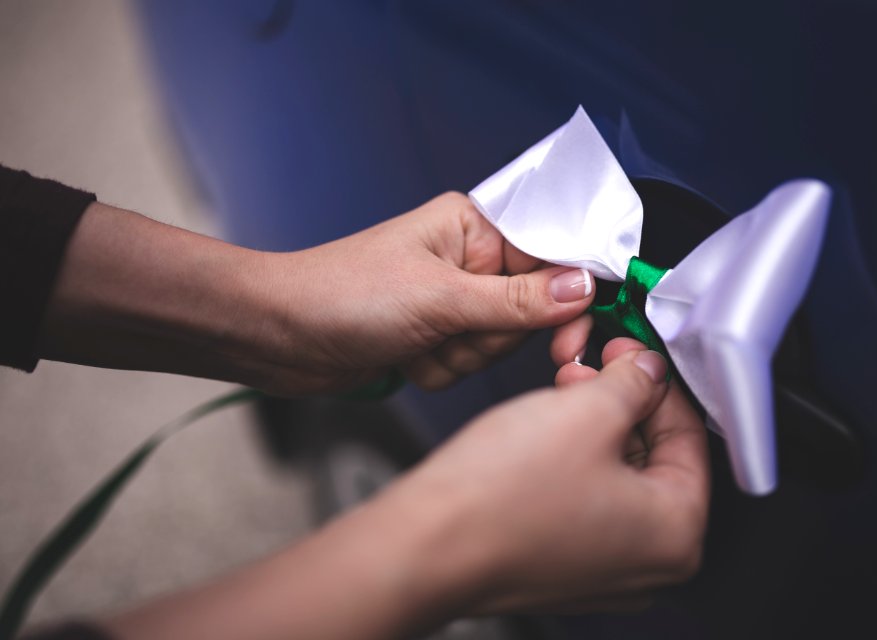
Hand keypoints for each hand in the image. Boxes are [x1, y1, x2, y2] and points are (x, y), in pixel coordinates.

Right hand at [101, 338, 708, 639]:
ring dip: (594, 424)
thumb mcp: (586, 411)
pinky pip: (585, 501)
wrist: (425, 544)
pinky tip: (543, 427)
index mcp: (675, 533)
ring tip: (562, 388)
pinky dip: (572, 458)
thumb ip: (633, 383)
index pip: (693, 438)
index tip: (636, 353)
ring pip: (617, 476)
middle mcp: (648, 565)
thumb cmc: (501, 494)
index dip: (661, 381)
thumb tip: (648, 370)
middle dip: (624, 400)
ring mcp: (603, 571)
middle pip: (656, 458)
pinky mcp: (562, 567)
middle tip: (597, 364)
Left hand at [256, 192, 595, 392]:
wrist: (279, 335)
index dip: (566, 298)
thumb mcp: (441, 298)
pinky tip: (406, 356)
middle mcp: (469, 259)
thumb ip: (519, 300)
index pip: (551, 256)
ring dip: (461, 356)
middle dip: (491, 335)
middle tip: (452, 330)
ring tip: (418, 341)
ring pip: (502, 344)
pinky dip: (442, 370)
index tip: (569, 335)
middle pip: (533, 310)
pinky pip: (471, 365)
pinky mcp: (437, 334)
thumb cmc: (344, 294)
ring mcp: (453, 300)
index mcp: (474, 227)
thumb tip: (584, 287)